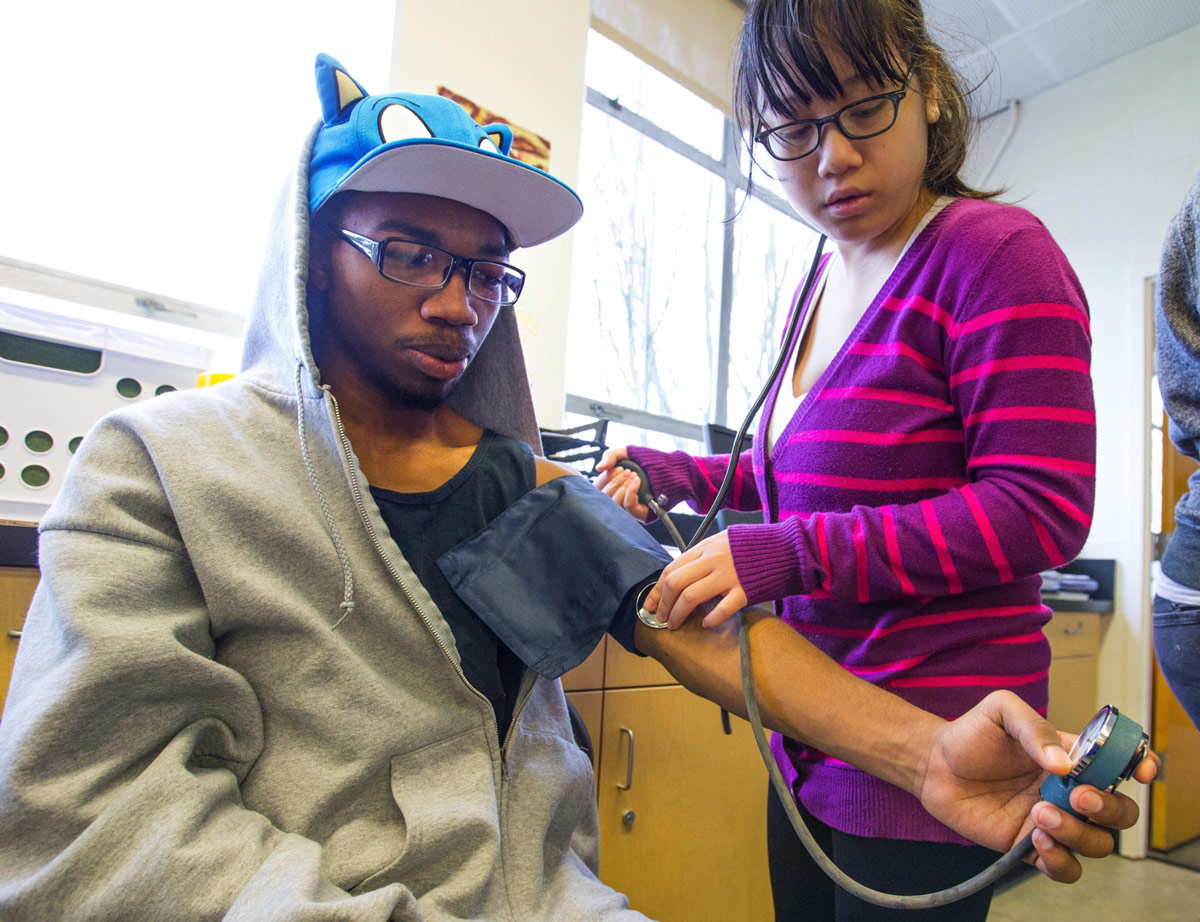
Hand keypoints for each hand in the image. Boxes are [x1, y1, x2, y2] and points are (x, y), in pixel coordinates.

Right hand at [595, 448, 649, 521]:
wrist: (671, 467)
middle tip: (628, 471)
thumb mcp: (627, 453)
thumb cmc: (650, 461)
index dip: (604, 478)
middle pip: (603, 497)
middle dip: (615, 481)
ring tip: (634, 476)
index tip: (617, 468)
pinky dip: (630, 492)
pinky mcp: (640, 513)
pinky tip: (637, 482)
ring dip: (622, 487)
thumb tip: (598, 467)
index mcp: (612, 486)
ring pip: (613, 503)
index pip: (597, 488)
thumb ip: (611, 455)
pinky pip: (628, 507)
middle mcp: (618, 499)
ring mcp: (628, 508)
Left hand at [643, 531, 747, 628]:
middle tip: (661, 618)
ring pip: (690, 596)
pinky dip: (710, 619)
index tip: (651, 605)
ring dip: (678, 614)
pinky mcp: (744, 591)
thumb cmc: (755, 547)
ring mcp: (728, 575)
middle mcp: (713, 560)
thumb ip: (704, 556)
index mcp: (705, 547)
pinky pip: (721, 608)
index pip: (671, 569)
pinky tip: (706, 624)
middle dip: (664, 604)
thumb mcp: (724, 541)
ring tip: (675, 625)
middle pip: (676, 583)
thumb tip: (683, 574)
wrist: (787, 547)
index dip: (657, 590)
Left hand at [916, 690, 1158, 882]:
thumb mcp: (1002, 712)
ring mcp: (1054, 820)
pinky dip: (1061, 862)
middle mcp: (1070, 791)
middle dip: (1109, 808)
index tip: (1138, 774)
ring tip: (1039, 815)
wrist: (933, 764)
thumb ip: (1034, 729)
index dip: (1140, 768)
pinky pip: (1066, 868)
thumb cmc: (971, 734)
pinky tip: (1036, 840)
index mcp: (1072, 757)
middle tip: (1076, 796)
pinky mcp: (1030, 846)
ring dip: (1079, 834)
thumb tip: (1064, 763)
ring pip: (1098, 843)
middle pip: (1120, 813)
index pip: (1122, 765)